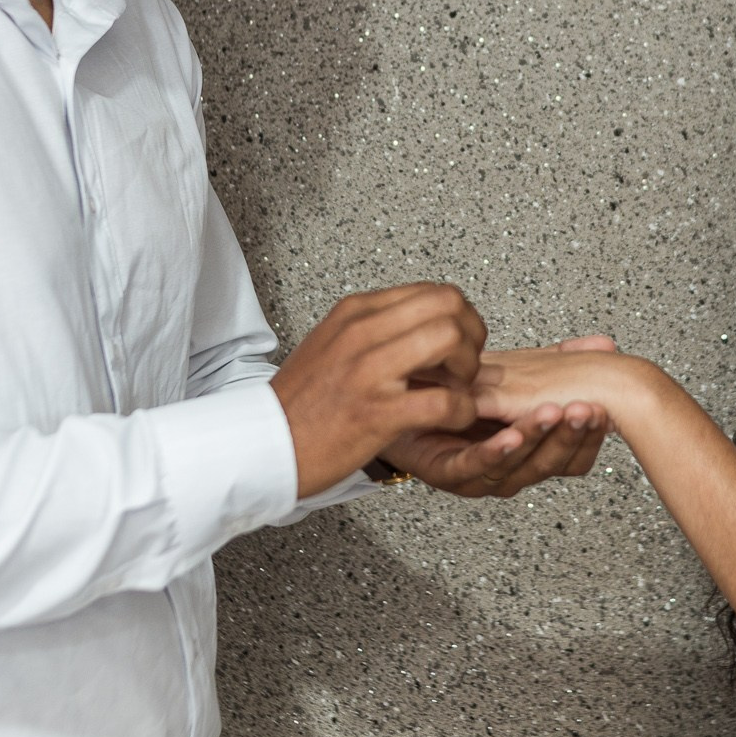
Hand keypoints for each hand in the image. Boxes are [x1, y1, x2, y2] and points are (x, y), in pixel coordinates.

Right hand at [272, 283, 485, 497]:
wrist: (262, 446)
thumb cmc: (298, 404)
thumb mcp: (330, 344)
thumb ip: (370, 328)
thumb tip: (414, 322)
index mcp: (355, 313)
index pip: (432, 290)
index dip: (460, 316)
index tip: (459, 343)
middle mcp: (363, 333)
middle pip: (449, 303)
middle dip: (473, 334)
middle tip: (465, 365)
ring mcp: (369, 371)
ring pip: (450, 339)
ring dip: (469, 367)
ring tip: (457, 390)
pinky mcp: (377, 413)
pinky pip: (444, 401)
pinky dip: (462, 410)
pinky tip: (451, 418)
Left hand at [383, 336, 616, 497]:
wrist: (398, 403)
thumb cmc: (459, 393)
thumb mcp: (517, 373)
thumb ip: (558, 361)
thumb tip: (605, 346)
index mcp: (531, 449)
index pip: (575, 452)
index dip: (591, 433)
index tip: (607, 409)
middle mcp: (510, 467)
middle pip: (552, 461)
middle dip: (571, 434)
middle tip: (585, 409)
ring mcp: (480, 473)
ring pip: (517, 464)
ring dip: (536, 437)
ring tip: (552, 413)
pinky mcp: (448, 472)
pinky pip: (475, 465)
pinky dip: (495, 450)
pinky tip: (509, 433)